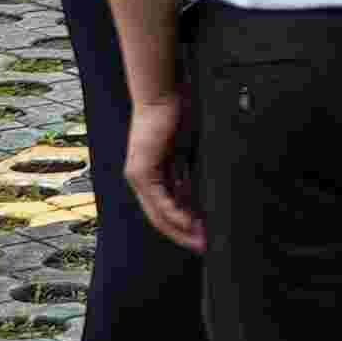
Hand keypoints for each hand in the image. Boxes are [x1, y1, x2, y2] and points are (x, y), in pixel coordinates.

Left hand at [123, 88, 202, 250]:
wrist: (161, 95)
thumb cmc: (174, 114)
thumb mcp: (183, 149)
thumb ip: (185, 172)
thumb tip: (197, 191)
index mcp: (151, 175)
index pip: (165, 207)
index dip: (183, 224)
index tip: (201, 233)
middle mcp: (141, 179)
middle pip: (160, 217)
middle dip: (183, 234)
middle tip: (203, 245)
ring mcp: (139, 176)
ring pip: (158, 213)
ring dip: (180, 229)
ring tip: (199, 239)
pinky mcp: (141, 171)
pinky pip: (159, 201)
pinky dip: (175, 213)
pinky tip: (189, 222)